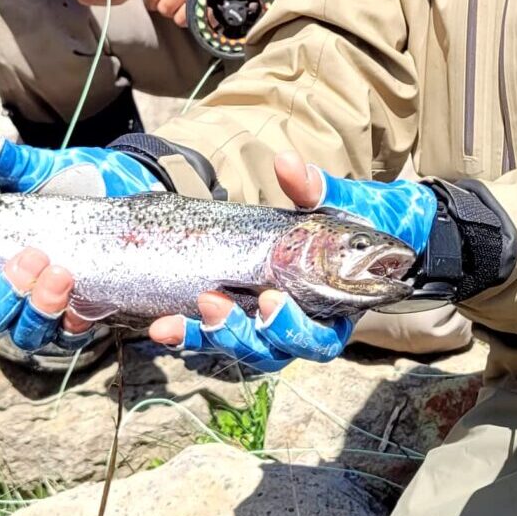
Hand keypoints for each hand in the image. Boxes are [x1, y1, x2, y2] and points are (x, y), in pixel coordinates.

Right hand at [0, 116, 159, 344]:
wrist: (123, 194)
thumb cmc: (64, 185)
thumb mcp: (29, 172)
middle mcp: (1, 297)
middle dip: (2, 296)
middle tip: (30, 257)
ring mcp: (38, 316)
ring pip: (24, 335)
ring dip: (39, 310)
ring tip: (62, 273)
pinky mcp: (77, 322)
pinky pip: (71, 336)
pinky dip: (75, 322)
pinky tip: (84, 298)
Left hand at [148, 153, 435, 373]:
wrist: (352, 234)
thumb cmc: (356, 223)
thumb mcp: (344, 205)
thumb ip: (316, 190)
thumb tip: (287, 162)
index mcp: (333, 316)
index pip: (315, 341)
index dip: (291, 328)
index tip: (270, 300)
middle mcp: (300, 332)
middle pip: (268, 353)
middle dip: (235, 334)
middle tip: (210, 304)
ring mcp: (268, 331)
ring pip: (237, 350)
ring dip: (201, 339)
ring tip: (167, 325)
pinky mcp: (241, 320)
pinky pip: (214, 336)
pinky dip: (188, 332)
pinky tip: (160, 325)